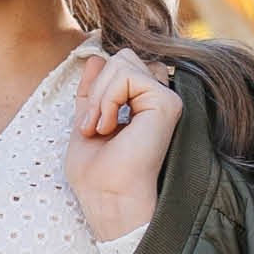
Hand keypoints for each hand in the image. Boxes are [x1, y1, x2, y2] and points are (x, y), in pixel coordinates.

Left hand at [65, 50, 182, 242]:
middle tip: (91, 124)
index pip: (121, 66)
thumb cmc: (96, 173)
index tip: (89, 123)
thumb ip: (94, 90)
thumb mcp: (87, 119)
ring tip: (99, 127)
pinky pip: (127, 75)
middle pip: (123, 57)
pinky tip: (108, 126)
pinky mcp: (167, 103)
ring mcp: (165, 100)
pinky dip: (107, 98)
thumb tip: (95, 57)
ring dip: (99, 95)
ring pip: (123, 60)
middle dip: (98, 86)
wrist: (106, 196)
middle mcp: (158, 101)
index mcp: (143, 105)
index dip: (98, 85)